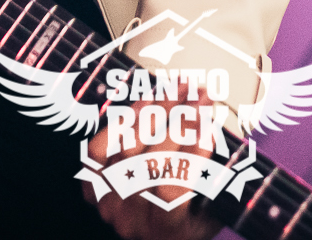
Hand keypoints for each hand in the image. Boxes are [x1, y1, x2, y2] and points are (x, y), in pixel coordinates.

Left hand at [86, 101, 225, 239]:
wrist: (152, 237)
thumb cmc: (188, 221)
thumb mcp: (212, 211)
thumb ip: (216, 182)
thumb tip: (219, 137)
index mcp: (166, 230)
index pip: (172, 190)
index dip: (191, 155)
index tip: (210, 126)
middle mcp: (131, 219)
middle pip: (150, 163)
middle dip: (179, 121)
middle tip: (201, 95)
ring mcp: (108, 201)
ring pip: (127, 148)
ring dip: (156, 110)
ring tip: (179, 87)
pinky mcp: (92, 184)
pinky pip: (100, 147)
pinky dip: (123, 120)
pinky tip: (145, 101)